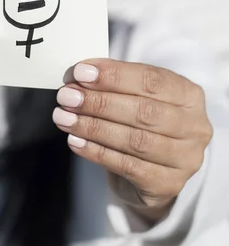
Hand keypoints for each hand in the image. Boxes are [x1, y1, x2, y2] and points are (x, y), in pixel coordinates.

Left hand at [53, 60, 212, 219]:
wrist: (155, 165)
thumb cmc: (143, 117)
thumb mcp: (137, 92)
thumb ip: (114, 81)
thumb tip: (78, 74)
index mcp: (189, 94)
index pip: (151, 80)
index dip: (113, 75)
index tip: (80, 72)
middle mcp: (194, 127)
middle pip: (142, 111)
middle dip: (99, 102)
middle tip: (66, 96)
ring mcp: (185, 159)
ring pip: (134, 140)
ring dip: (92, 127)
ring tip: (63, 117)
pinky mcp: (168, 184)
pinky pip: (127, 166)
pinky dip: (96, 152)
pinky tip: (75, 140)